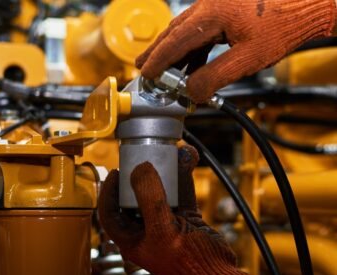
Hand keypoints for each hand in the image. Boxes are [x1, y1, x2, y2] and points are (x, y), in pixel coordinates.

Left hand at [98, 145, 253, 274]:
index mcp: (132, 239)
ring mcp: (167, 222)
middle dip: (142, 174)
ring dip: (167, 171)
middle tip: (145, 157)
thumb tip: (140, 169)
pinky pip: (181, 193)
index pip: (110, 212)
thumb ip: (150, 198)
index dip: (109, 191)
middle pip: (136, 197)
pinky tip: (187, 160)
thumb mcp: (163, 230)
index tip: (117, 171)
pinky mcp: (185, 218)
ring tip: (172, 152)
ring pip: (161, 191)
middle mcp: (147, 229)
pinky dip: (184, 177)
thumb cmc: (189, 265)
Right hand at [136, 0, 335, 101]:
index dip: (158, 59)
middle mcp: (209, 6)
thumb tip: (192, 92)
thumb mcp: (247, 59)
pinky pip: (200, 32)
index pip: (175, 41)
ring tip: (162, 69)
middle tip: (142, 67)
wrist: (306, 6)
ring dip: (174, 52)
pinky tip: (191, 64)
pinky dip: (192, 49)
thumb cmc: (282, 27)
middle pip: (174, 32)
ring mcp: (216, 7)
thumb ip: (215, 77)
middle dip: (157, 52)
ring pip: (185, 32)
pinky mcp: (225, 12)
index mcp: (212, 15)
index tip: (146, 73)